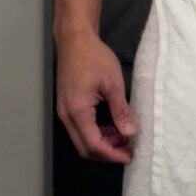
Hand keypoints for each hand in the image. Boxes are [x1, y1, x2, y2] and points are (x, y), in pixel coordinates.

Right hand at [55, 29, 137, 163]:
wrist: (75, 39)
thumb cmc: (94, 58)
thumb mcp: (113, 83)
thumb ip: (121, 110)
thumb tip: (131, 133)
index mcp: (77, 112)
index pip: (94, 145)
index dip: (112, 154)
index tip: (129, 156)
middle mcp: (66, 116)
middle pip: (84, 148)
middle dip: (106, 153)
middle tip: (128, 149)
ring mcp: (63, 111)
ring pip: (81, 139)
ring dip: (101, 143)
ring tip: (123, 136)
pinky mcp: (65, 105)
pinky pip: (79, 128)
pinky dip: (95, 132)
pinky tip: (110, 125)